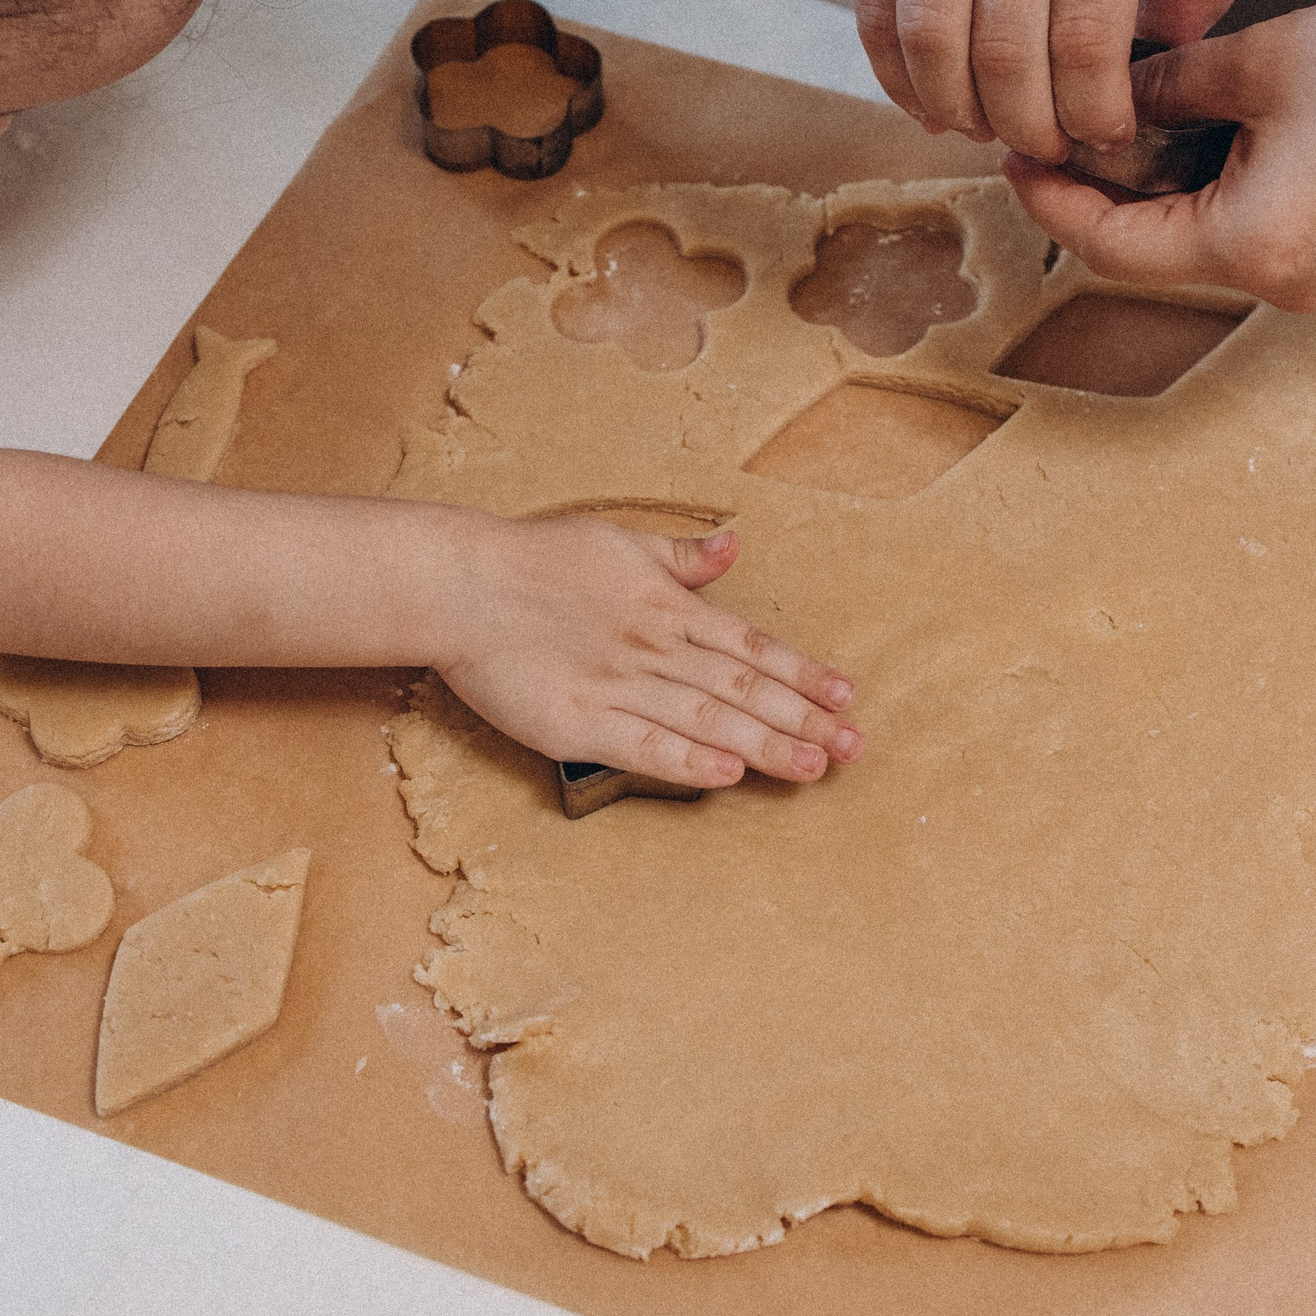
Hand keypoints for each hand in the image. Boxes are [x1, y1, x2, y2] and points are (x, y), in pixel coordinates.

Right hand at [434, 518, 862, 789]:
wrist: (461, 583)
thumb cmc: (537, 559)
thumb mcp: (619, 542)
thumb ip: (681, 557)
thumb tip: (734, 544)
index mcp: (668, 608)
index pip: (752, 645)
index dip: (803, 673)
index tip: (848, 697)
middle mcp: (655, 648)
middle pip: (744, 689)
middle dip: (803, 720)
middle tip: (855, 749)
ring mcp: (619, 686)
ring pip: (707, 719)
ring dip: (763, 745)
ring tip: (813, 768)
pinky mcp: (578, 721)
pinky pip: (642, 744)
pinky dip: (686, 760)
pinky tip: (726, 774)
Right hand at [854, 0, 1232, 161]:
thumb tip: (1170, 50)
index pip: (1088, 39)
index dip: (1092, 113)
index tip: (1101, 135)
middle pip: (1008, 55)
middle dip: (1027, 128)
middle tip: (1042, 146)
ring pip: (932, 40)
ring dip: (957, 109)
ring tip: (984, 127)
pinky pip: (875, 13)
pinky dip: (897, 76)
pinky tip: (929, 100)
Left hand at [1004, 0, 1315, 308]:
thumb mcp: (1265, 59)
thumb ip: (1171, 87)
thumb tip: (1109, 94)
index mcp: (1252, 247)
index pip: (1112, 245)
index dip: (1054, 197)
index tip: (1014, 150)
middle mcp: (1283, 283)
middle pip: (1151, 251)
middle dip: (1100, 191)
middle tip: (1053, 127)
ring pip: (1201, 240)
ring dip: (1156, 188)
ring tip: (1116, 118)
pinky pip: (1252, 229)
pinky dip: (1210, 187)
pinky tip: (1191, 130)